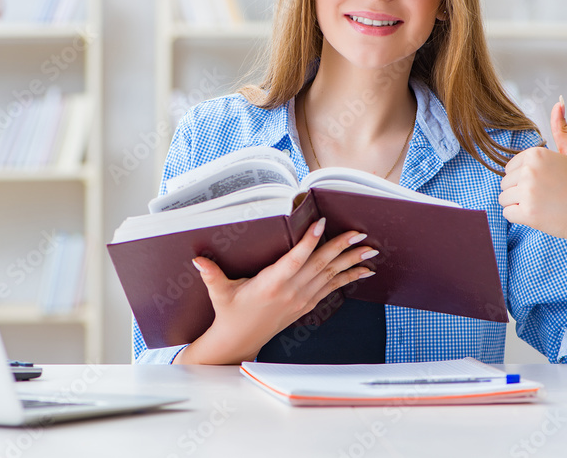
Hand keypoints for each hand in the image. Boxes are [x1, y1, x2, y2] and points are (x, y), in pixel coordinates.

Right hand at [173, 217, 377, 364]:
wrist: (239, 341)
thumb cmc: (229, 313)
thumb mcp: (219, 293)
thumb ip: (211, 274)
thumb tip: (196, 259)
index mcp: (271, 284)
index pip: (294, 260)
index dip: (308, 242)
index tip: (321, 224)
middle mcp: (290, 292)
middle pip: (320, 266)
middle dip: (341, 248)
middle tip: (358, 233)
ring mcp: (301, 300)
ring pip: (330, 276)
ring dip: (351, 262)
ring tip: (369, 249)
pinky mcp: (306, 305)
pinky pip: (331, 288)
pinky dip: (348, 278)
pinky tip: (363, 270)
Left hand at [498, 97, 566, 243]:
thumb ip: (562, 129)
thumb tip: (559, 101)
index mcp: (535, 154)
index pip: (510, 167)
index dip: (524, 176)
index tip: (546, 181)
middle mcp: (529, 171)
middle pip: (505, 182)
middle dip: (520, 191)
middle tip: (546, 195)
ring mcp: (527, 192)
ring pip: (504, 198)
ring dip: (518, 204)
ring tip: (542, 204)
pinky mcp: (527, 213)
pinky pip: (508, 214)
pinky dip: (520, 217)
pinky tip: (540, 215)